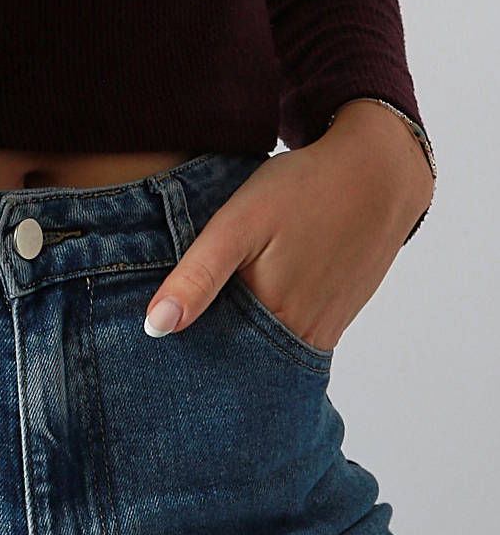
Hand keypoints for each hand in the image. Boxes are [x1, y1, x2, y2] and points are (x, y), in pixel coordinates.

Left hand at [141, 105, 436, 350]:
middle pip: (244, 361)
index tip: (159, 342)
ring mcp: (326, 328)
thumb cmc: (302, 190)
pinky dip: (268, 328)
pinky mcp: (338, 314)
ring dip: (239, 340)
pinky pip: (294, 336)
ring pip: (269, 352)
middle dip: (210, 351)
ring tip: (214, 312)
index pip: (214, 359)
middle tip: (184, 327)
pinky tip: (252, 300)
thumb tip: (156, 328)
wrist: (377, 172)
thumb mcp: (237, 224)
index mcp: (273, 319)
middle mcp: (303, 336)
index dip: (185, 351)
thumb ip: (197, 277)